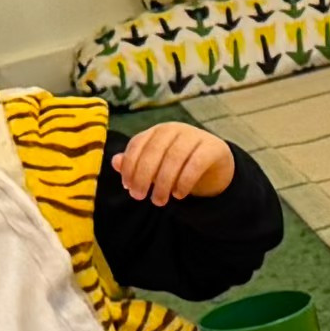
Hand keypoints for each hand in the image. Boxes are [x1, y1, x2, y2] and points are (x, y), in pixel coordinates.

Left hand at [115, 123, 237, 206]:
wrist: (214, 162)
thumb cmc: (178, 163)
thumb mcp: (155, 165)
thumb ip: (135, 164)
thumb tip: (115, 162)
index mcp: (157, 131)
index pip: (138, 144)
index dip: (129, 166)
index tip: (128, 187)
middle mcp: (175, 129)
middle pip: (154, 151)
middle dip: (143, 176)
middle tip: (139, 197)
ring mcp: (195, 136)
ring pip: (174, 158)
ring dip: (163, 182)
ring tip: (159, 201)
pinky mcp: (212, 148)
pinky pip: (195, 164)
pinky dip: (184, 181)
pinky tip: (178, 195)